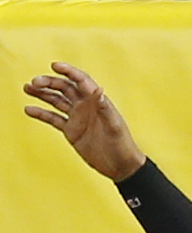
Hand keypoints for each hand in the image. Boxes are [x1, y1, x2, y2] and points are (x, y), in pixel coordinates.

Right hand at [22, 62, 143, 179]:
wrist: (120, 166)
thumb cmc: (123, 146)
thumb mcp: (115, 127)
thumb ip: (106, 109)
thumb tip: (99, 91)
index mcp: (98, 102)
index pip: (82, 81)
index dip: (69, 72)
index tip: (54, 66)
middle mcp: (86, 106)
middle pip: (65, 88)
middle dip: (50, 82)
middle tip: (35, 82)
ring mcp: (78, 118)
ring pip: (56, 100)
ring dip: (42, 94)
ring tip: (27, 88)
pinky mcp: (71, 130)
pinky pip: (53, 118)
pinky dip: (41, 113)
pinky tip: (29, 109)